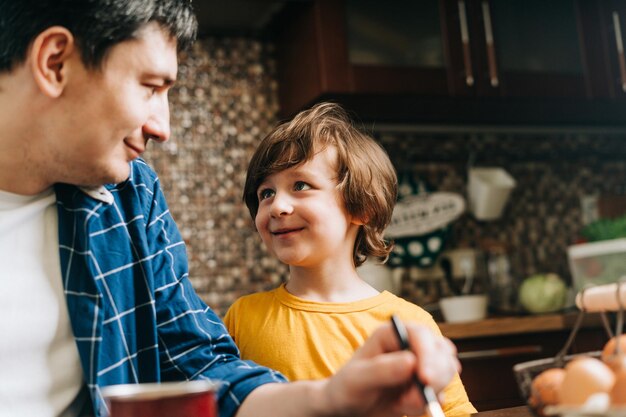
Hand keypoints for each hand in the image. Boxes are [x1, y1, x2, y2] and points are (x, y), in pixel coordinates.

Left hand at [322, 322, 459, 416]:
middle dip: (434, 376)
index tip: (425, 379)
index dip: (428, 354)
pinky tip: (405, 407)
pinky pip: (441, 392)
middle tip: (414, 399)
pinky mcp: (425, 384)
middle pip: (441, 350)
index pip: (420, 334)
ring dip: (432, 391)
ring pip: (447, 370)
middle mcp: (409, 345)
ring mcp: (420, 364)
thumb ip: (381, 370)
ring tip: (403, 403)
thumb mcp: (357, 379)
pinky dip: (428, 403)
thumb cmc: (347, 388)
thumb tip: (411, 362)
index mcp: (391, 334)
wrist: (348, 409)